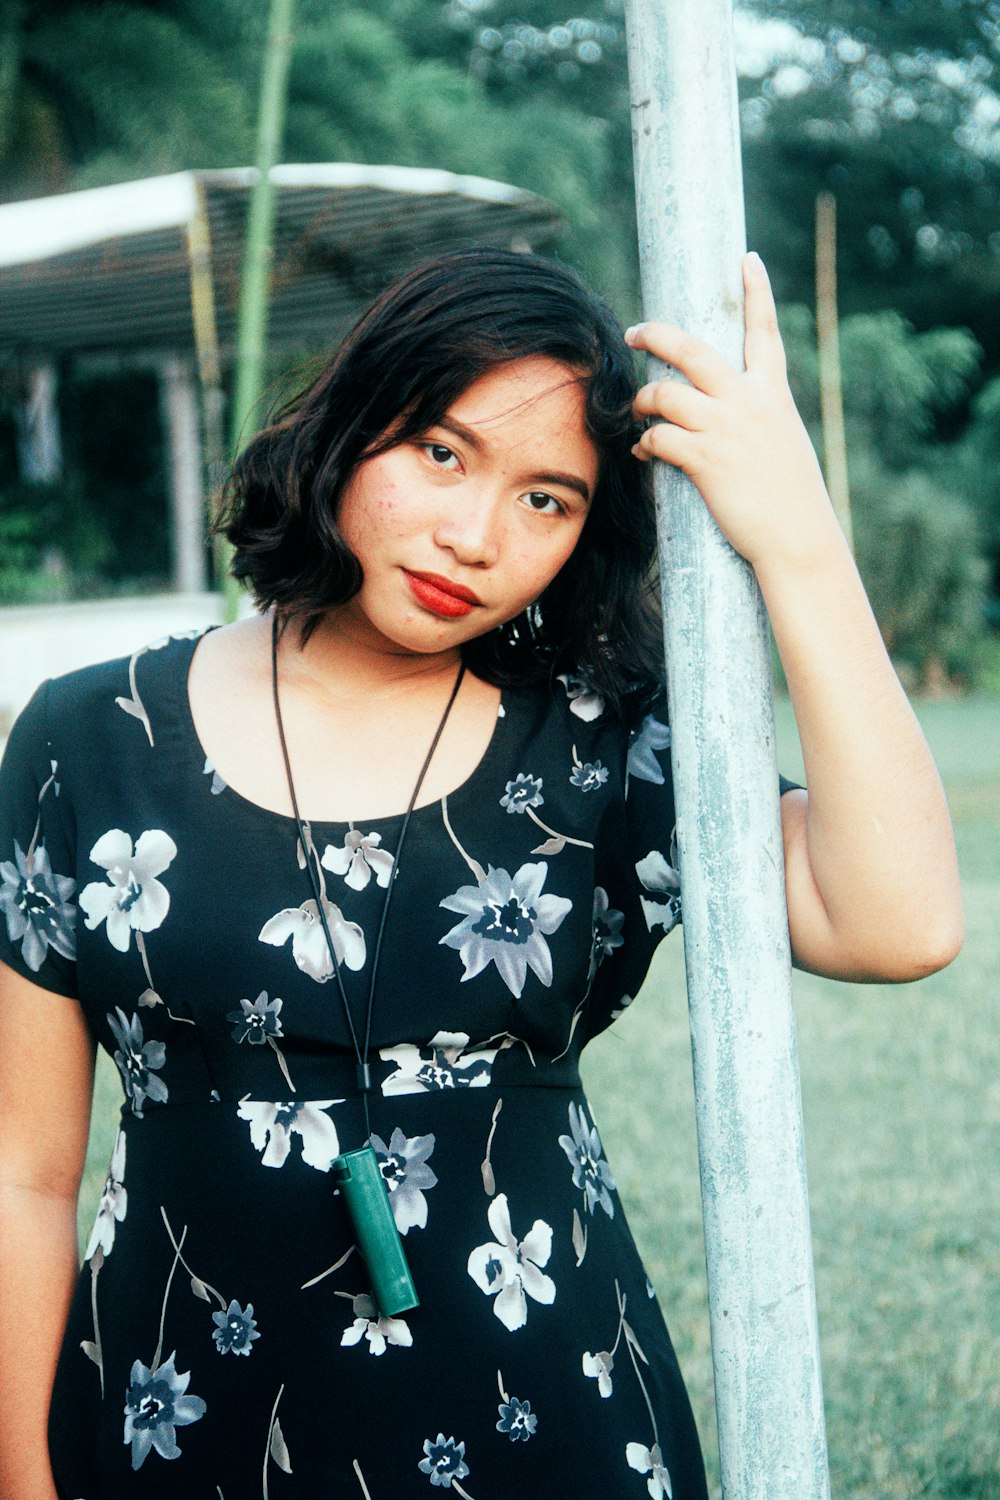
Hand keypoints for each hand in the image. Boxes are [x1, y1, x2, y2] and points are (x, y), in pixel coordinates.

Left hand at [625, 253, 835, 571]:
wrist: (798, 539)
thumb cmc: (791, 502)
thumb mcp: (784, 446)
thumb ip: (758, 422)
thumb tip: (730, 420)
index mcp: (772, 394)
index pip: (764, 331)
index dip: (756, 292)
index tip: (747, 259)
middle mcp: (749, 402)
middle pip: (692, 349)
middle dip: (656, 334)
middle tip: (634, 332)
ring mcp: (726, 429)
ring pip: (664, 393)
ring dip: (641, 401)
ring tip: (635, 413)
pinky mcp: (706, 459)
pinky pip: (658, 438)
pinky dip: (643, 443)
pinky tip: (641, 451)